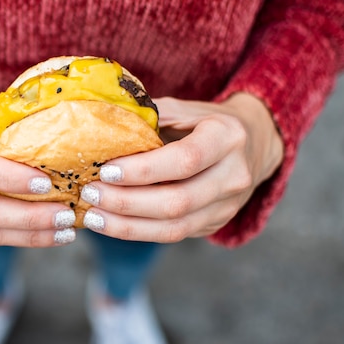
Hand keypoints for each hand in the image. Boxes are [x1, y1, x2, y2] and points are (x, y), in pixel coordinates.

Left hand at [80, 93, 283, 241]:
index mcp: (227, 137)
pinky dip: (137, 231)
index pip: (185, 160)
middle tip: (90, 194)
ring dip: (127, 225)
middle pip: (178, 201)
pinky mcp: (215, 224)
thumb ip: (149, 118)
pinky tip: (109, 223)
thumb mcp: (183, 109)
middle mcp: (234, 176)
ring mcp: (227, 206)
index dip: (143, 170)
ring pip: (175, 227)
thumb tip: (101, 129)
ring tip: (92, 216)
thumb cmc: (206, 121)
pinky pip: (173, 234)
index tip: (106, 171)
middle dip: (127, 202)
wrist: (254, 144)